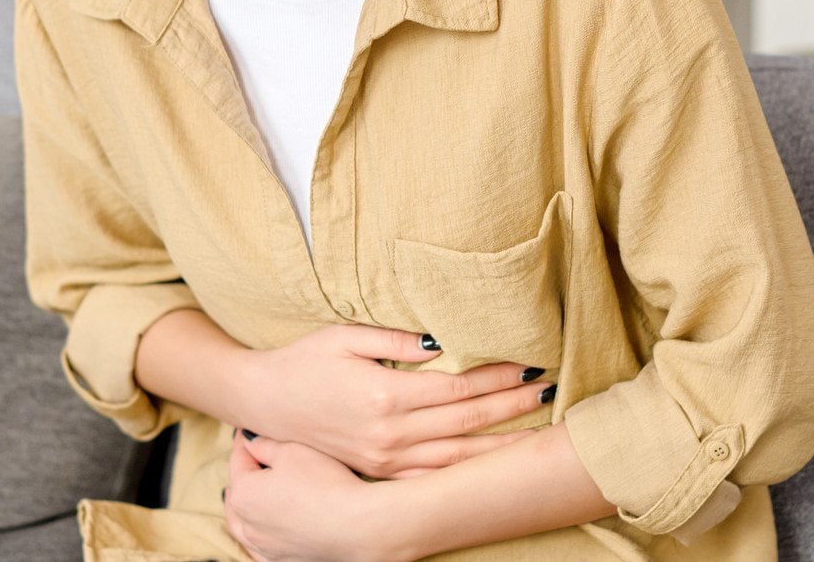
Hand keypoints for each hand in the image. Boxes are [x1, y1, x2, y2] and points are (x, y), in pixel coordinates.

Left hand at [225, 429, 403, 561]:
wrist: (358, 527)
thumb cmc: (326, 484)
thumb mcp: (292, 450)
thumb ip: (264, 444)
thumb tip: (249, 441)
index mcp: (244, 494)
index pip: (238, 460)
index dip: (244, 441)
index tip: (248, 429)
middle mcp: (248, 525)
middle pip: (237, 494)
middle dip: (242, 473)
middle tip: (251, 456)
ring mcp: (264, 547)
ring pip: (243, 525)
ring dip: (245, 506)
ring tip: (252, 493)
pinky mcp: (283, 560)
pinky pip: (260, 547)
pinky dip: (258, 534)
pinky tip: (264, 529)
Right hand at [237, 324, 550, 479]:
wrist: (264, 402)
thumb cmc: (305, 361)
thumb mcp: (345, 336)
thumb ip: (394, 339)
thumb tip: (441, 341)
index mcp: (384, 397)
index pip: (457, 390)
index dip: (498, 379)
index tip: (530, 366)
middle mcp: (389, 435)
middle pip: (466, 424)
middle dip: (512, 409)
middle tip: (549, 393)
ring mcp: (384, 460)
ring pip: (456, 458)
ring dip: (499, 445)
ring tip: (537, 433)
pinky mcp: (379, 472)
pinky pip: (431, 478)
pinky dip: (465, 473)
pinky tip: (492, 468)